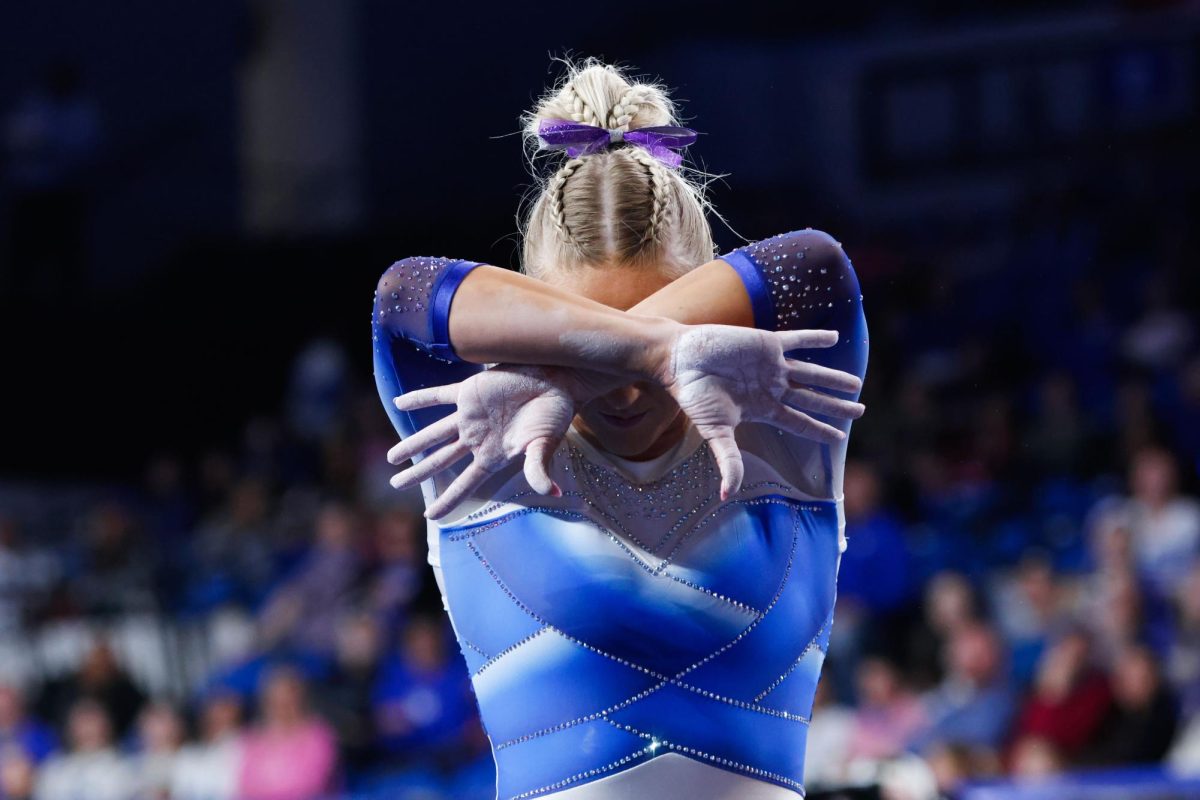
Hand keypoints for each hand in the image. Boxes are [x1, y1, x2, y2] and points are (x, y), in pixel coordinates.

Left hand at [387, 365, 606, 519]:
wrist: (556, 379)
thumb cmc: (555, 414)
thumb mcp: (545, 444)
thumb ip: (538, 467)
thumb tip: (552, 492)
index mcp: (493, 455)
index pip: (465, 483)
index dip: (448, 500)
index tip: (430, 516)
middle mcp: (478, 438)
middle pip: (441, 460)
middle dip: (418, 473)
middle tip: (394, 485)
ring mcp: (471, 416)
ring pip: (435, 433)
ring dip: (413, 443)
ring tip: (392, 457)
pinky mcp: (470, 391)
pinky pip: (438, 395)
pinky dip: (418, 399)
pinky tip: (398, 402)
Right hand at [661, 326, 864, 498]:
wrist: (681, 359)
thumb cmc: (695, 395)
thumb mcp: (715, 430)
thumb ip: (728, 459)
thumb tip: (726, 495)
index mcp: (763, 408)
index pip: (799, 422)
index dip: (820, 430)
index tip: (840, 438)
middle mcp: (772, 387)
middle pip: (811, 399)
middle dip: (835, 406)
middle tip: (860, 412)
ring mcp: (771, 365)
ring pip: (810, 372)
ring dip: (833, 377)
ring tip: (856, 383)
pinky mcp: (767, 343)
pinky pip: (796, 340)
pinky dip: (815, 338)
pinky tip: (834, 337)